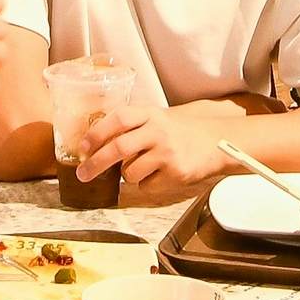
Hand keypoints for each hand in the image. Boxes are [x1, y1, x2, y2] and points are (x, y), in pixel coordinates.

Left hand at [78, 101, 236, 200]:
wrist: (217, 141)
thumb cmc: (180, 131)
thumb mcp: (158, 118)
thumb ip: (133, 125)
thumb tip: (96, 142)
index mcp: (151, 114)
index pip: (119, 118)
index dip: (97, 132)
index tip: (82, 146)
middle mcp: (158, 131)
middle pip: (118, 148)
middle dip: (96, 163)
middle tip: (83, 174)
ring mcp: (168, 152)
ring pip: (130, 172)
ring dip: (128, 174)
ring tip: (142, 167)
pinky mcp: (176, 172)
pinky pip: (146, 186)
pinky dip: (146, 184)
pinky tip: (159, 174)